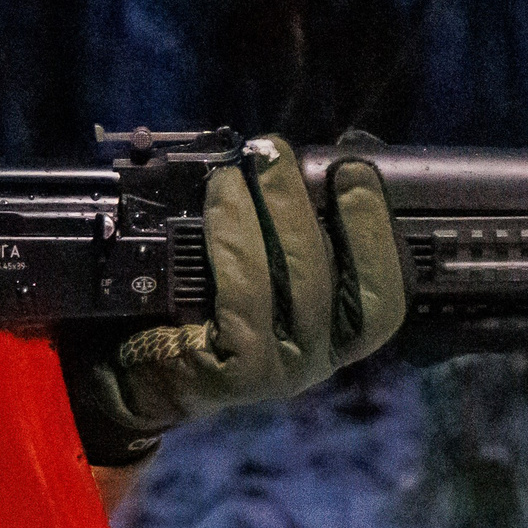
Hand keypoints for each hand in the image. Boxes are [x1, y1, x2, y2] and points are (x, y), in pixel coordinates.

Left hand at [68, 135, 404, 459]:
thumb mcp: (260, 274)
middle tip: (283, 154)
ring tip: (245, 168)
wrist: (143, 372)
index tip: (356, 173)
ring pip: (299, 283)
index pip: (384, 297)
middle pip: (342, 282)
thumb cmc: (208, 311)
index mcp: (337, 335)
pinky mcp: (241, 373)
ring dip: (276, 211)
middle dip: (315, 206)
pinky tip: (222, 201)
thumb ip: (293, 232)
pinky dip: (236, 239)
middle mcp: (319, 359)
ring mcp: (283, 371)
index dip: (378, 233)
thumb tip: (314, 162)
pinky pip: (247, 297)